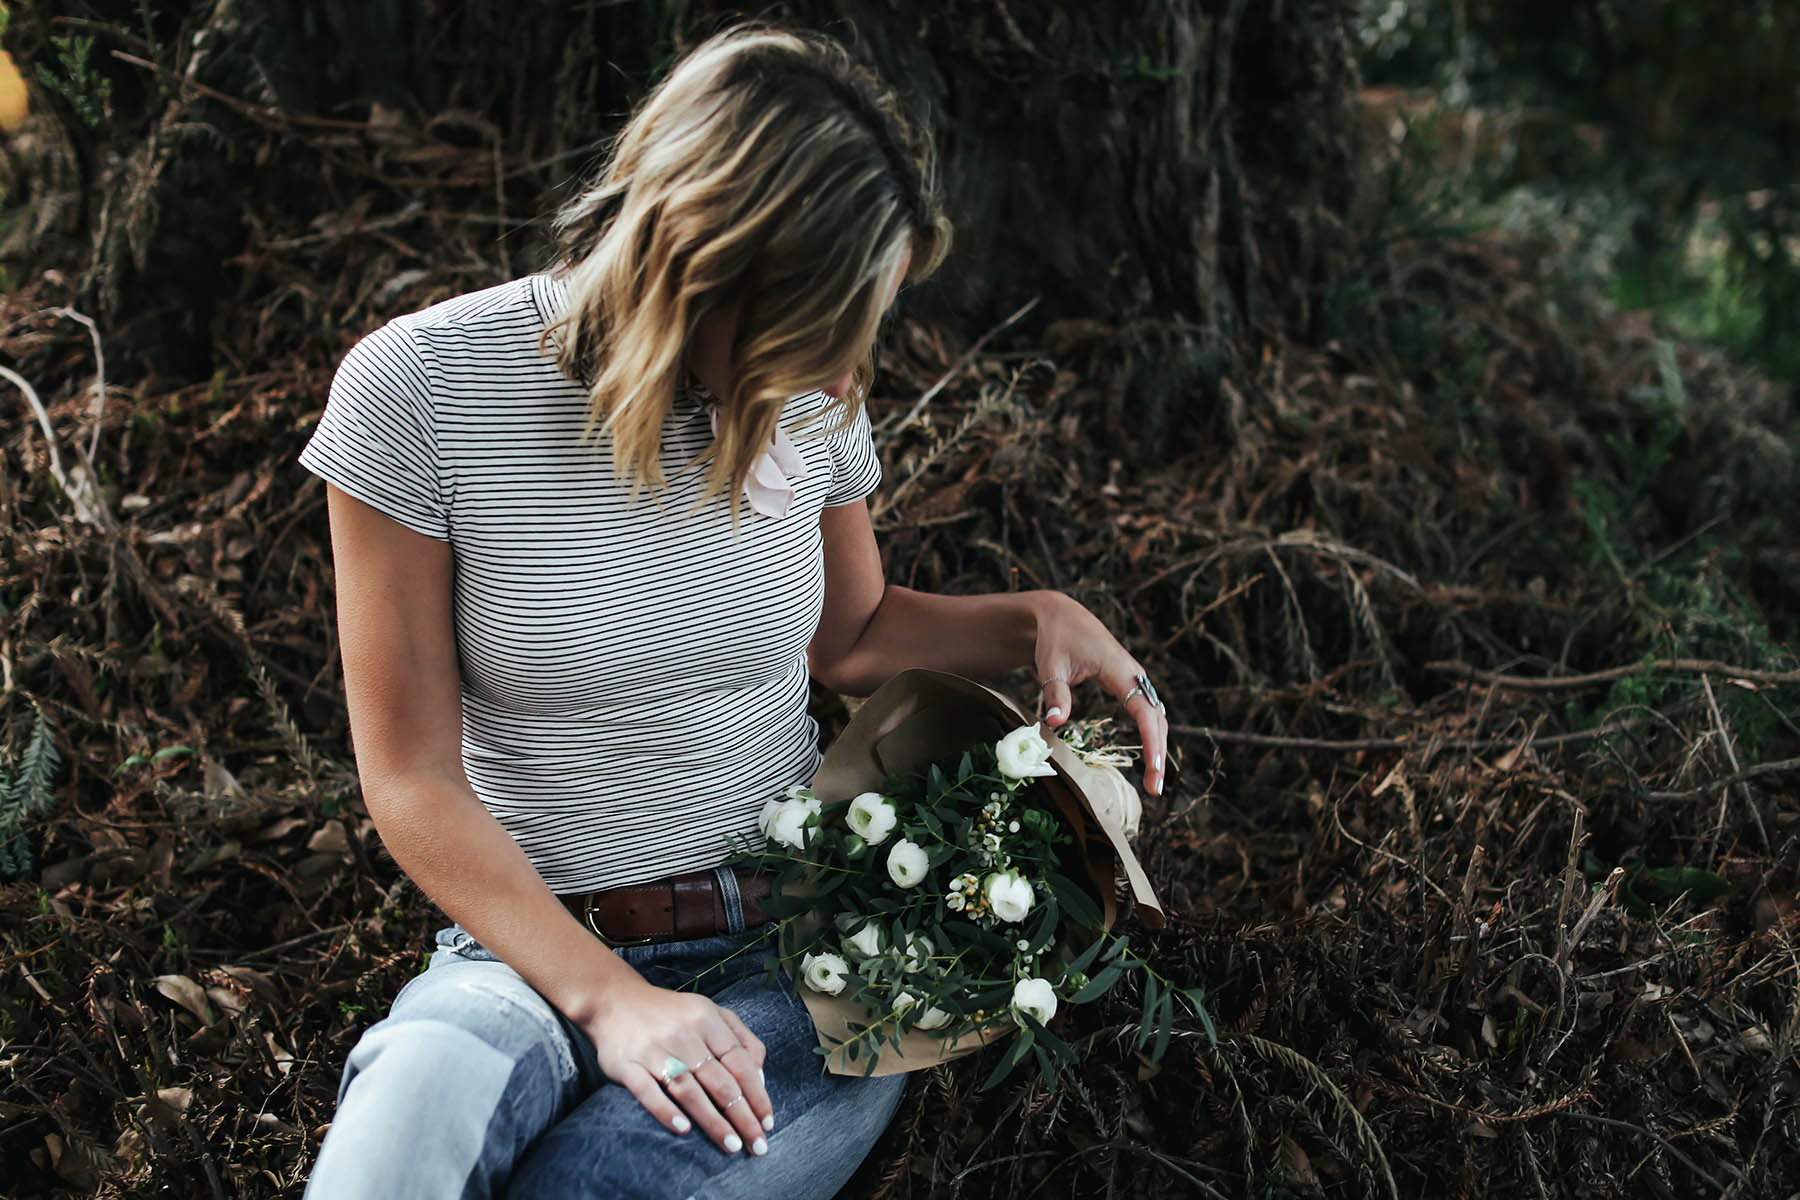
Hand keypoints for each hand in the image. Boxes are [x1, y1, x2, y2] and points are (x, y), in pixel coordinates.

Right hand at [584, 976, 773, 1155]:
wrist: (613, 1000)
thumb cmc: (670, 1014)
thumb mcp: (709, 1012)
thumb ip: (740, 1039)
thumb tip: (760, 1077)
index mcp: (706, 1019)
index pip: (740, 1062)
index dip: (757, 1094)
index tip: (767, 1122)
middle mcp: (682, 1034)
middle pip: (719, 1081)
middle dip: (742, 1117)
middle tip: (757, 1145)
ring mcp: (653, 1049)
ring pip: (689, 1090)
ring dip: (712, 1121)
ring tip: (730, 1145)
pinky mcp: (626, 1064)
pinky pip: (648, 1092)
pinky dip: (666, 1111)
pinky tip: (683, 1130)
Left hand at [1031, 592, 1169, 796]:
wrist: (1060, 616)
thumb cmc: (1055, 639)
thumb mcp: (1051, 665)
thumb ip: (1055, 694)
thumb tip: (1056, 724)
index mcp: (1119, 670)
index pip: (1144, 711)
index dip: (1150, 741)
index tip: (1153, 768)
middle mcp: (1134, 675)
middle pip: (1157, 719)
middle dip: (1158, 753)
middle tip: (1154, 789)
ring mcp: (1134, 679)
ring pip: (1156, 716)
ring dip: (1157, 747)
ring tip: (1153, 781)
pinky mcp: (1128, 683)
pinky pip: (1147, 712)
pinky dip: (1151, 735)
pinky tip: (1149, 757)